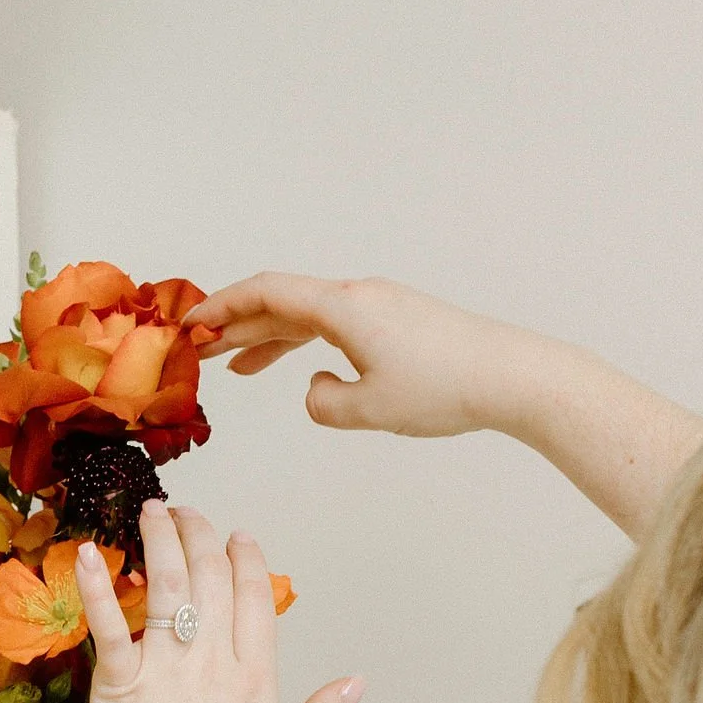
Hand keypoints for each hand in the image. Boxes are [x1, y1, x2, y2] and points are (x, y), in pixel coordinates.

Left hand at [73, 501, 362, 702]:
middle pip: (210, 578)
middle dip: (201, 534)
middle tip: (188, 512)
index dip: (248, 559)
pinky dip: (96, 589)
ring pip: (167, 587)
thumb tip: (356, 684)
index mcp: (256, 678)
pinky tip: (87, 555)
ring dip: (159, 540)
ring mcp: (166, 670)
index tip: (240, 536)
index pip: (254, 597)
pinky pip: (107, 628)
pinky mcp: (119, 686)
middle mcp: (213, 664)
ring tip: (152, 511)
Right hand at [187, 271, 529, 440]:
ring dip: (271, 338)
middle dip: (237, 325)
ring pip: (310, 315)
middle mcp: (358, 296)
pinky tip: (302, 370)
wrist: (513, 376)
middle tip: (199, 350)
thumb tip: (316, 390)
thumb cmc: (446, 388)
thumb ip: (323, 404)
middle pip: (283, 301)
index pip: (266, 293)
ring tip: (239, 368)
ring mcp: (381, 306)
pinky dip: (308, 344)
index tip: (189, 324)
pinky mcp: (401, 323)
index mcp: (343, 307)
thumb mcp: (369, 409)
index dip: (221, 306)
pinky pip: (338, 326)